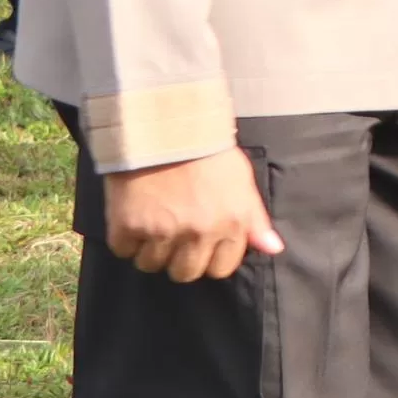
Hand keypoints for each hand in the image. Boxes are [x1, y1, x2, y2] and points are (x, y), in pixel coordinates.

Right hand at [102, 147, 281, 283]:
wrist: (165, 125)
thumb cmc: (207, 151)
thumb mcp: (241, 181)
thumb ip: (255, 219)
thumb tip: (273, 248)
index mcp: (230, 224)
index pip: (220, 268)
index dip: (209, 256)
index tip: (200, 240)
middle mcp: (198, 232)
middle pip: (185, 273)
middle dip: (179, 257)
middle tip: (173, 231)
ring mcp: (162, 231)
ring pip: (151, 265)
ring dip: (150, 249)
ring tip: (152, 219)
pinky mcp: (129, 226)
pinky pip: (124, 250)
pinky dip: (125, 238)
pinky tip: (133, 215)